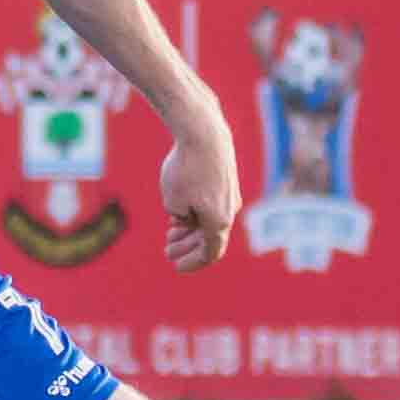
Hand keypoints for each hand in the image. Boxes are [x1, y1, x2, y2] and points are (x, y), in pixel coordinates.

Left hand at [159, 105, 239, 270]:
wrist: (204, 133)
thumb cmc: (186, 168)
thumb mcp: (172, 201)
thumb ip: (179, 217)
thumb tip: (186, 217)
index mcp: (218, 222)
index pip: (210, 253)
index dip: (193, 263)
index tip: (176, 266)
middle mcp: (230, 211)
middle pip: (209, 239)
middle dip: (188, 247)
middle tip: (167, 251)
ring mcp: (231, 195)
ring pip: (211, 220)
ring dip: (191, 230)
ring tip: (171, 230)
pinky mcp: (227, 180)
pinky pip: (213, 205)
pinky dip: (197, 213)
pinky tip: (180, 210)